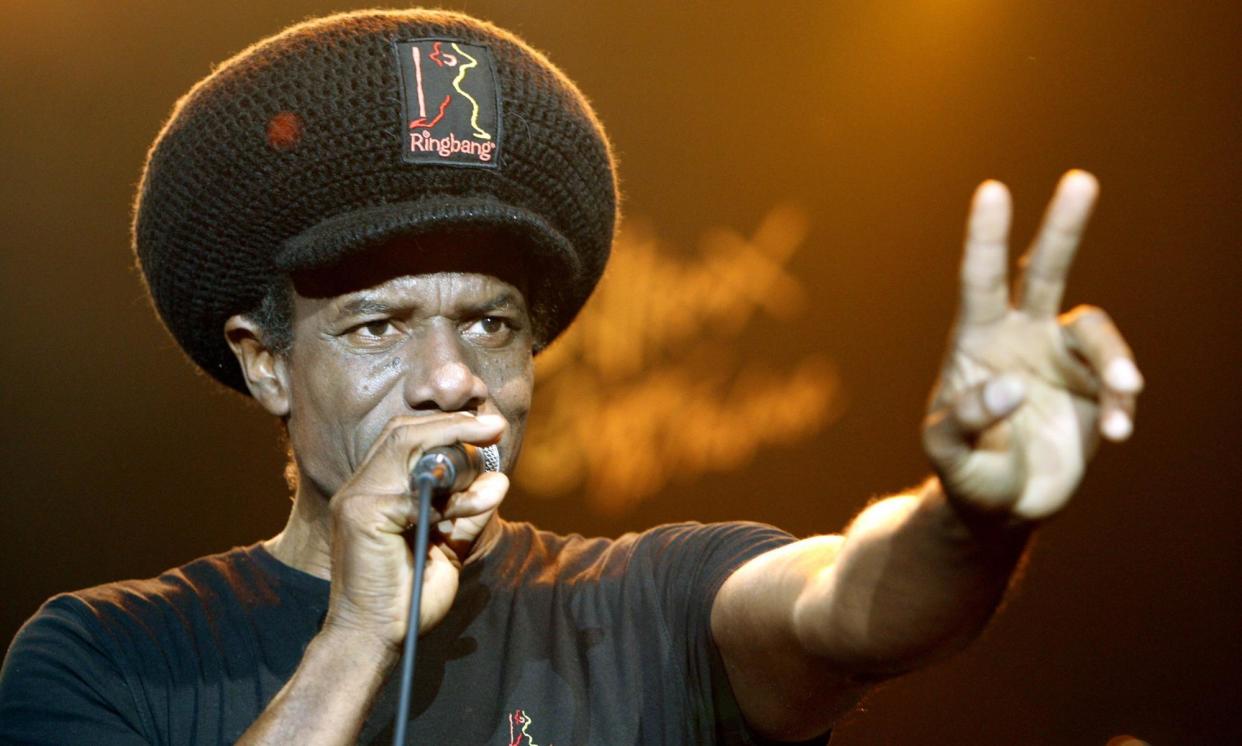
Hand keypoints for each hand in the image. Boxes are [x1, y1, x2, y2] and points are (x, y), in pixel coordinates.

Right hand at [323, 412, 507, 649]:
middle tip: (495, 427)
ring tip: (487, 461)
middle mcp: (361, 487)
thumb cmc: (410, 596)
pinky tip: (477, 501)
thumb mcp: (449, 543)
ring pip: (408, 446)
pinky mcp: (362, 515)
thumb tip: (498, 478)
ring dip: (456, 451)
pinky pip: (414, 487)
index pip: (407, 436)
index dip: (449, 425)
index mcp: (376, 490)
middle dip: (455, 425)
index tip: (490, 427)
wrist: (377, 639)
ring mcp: (357, 498)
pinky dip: (454, 493)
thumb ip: (468, 510)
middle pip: (405, 430)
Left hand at [923, 170, 1143, 519]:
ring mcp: (1061, 360)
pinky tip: (1118, 432)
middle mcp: (1021, 337)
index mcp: (976, 340)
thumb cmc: (965, 470)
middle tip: (1080, 180)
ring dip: (1113, 359)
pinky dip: (1123, 403)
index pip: (980, 281)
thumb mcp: (947, 451)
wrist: (1004, 506)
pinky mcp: (1096, 390)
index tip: (993, 190)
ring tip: (1125, 393)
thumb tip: (1012, 385)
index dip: (987, 237)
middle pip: (1044, 272)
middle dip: (1062, 227)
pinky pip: (1119, 382)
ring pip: (1096, 332)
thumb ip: (967, 419)